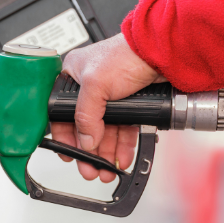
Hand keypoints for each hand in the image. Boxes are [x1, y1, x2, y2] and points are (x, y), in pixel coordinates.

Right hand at [50, 34, 162, 181]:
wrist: (161, 53)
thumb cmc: (126, 53)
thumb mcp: (95, 84)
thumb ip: (86, 116)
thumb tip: (85, 141)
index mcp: (73, 76)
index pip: (62, 114)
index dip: (65, 136)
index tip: (69, 155)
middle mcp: (91, 87)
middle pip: (85, 127)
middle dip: (89, 151)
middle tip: (90, 169)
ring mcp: (112, 96)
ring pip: (106, 131)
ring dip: (105, 152)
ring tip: (106, 169)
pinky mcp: (131, 103)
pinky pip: (124, 129)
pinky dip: (122, 145)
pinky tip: (121, 157)